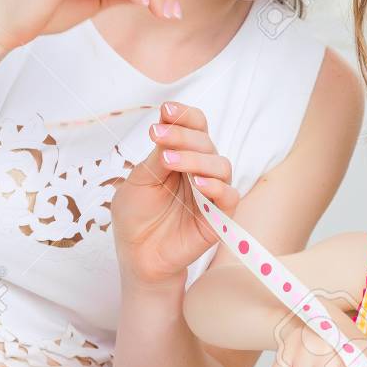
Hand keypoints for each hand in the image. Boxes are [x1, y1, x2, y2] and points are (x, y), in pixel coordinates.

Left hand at [110, 103, 238, 285]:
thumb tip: (166, 127)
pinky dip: (216, 187)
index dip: (184, 116)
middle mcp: (200, 170)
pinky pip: (230, 197)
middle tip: (157, 136)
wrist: (138, 256)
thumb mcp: (138, 182)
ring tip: (170, 161)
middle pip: (206, 141)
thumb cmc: (136, 217)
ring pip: (221, 165)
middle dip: (182, 135)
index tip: (165, 111)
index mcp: (182, 156)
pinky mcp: (219, 217)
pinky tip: (197, 184)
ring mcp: (211, 193)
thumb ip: (155, 159)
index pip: (194, 127)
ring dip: (196, 158)